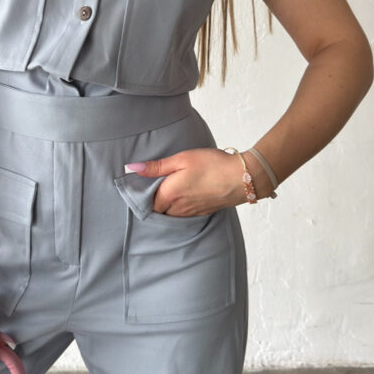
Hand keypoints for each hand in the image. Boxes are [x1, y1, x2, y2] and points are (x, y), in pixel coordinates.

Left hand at [126, 147, 251, 216]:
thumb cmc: (212, 165)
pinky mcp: (202, 213)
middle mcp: (177, 208)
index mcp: (169, 195)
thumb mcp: (182, 159)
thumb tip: (132, 167)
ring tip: (172, 187)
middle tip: (156, 183)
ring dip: (167, 204)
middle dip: (154, 200)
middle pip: (158, 210)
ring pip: (170, 214)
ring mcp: (191, 213)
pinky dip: (180, 207)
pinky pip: (183, 214)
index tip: (143, 183)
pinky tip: (187, 193)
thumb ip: (156, 166)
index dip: (142, 194)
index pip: (146, 203)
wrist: (242, 178)